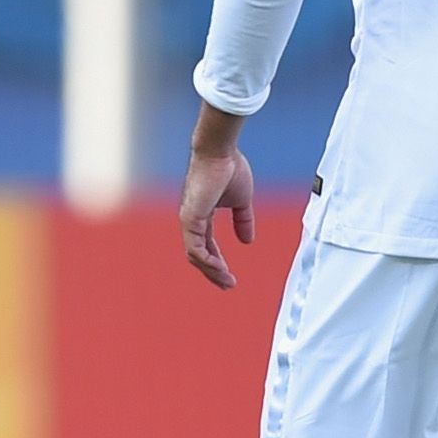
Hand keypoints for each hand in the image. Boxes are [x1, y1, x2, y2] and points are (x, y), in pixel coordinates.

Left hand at [180, 145, 256, 288]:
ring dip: (212, 271)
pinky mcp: (190, 218)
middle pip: (199, 255)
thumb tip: (247, 241)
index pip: (207, 246)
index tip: (229, 276)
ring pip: (195, 256)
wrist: (220, 152)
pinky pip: (195, 248)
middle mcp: (192, 221)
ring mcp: (189, 220)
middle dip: (213, 272)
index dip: (218, 262)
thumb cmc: (229, 169)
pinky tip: (219, 269)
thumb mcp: (242, 201)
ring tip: (227, 282)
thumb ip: (243, 221)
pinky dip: (207, 261)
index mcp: (202, 216)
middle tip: (227, 285)